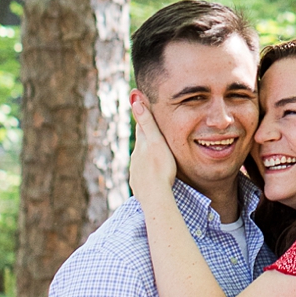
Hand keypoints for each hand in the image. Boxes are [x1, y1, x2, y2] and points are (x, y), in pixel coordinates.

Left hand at [129, 89, 177, 203]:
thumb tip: (135, 100)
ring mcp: (135, 171)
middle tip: (152, 131)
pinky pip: (142, 175)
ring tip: (155, 155)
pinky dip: (147, 172)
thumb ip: (146, 122)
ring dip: (146, 156)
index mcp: (142, 145)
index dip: (144, 118)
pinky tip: (152, 175)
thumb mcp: (156, 141)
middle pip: (141, 144)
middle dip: (146, 137)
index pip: (142, 127)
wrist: (155, 196)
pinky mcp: (137, 184)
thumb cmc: (160, 168)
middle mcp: (136, 157)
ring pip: (141, 160)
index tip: (143, 108)